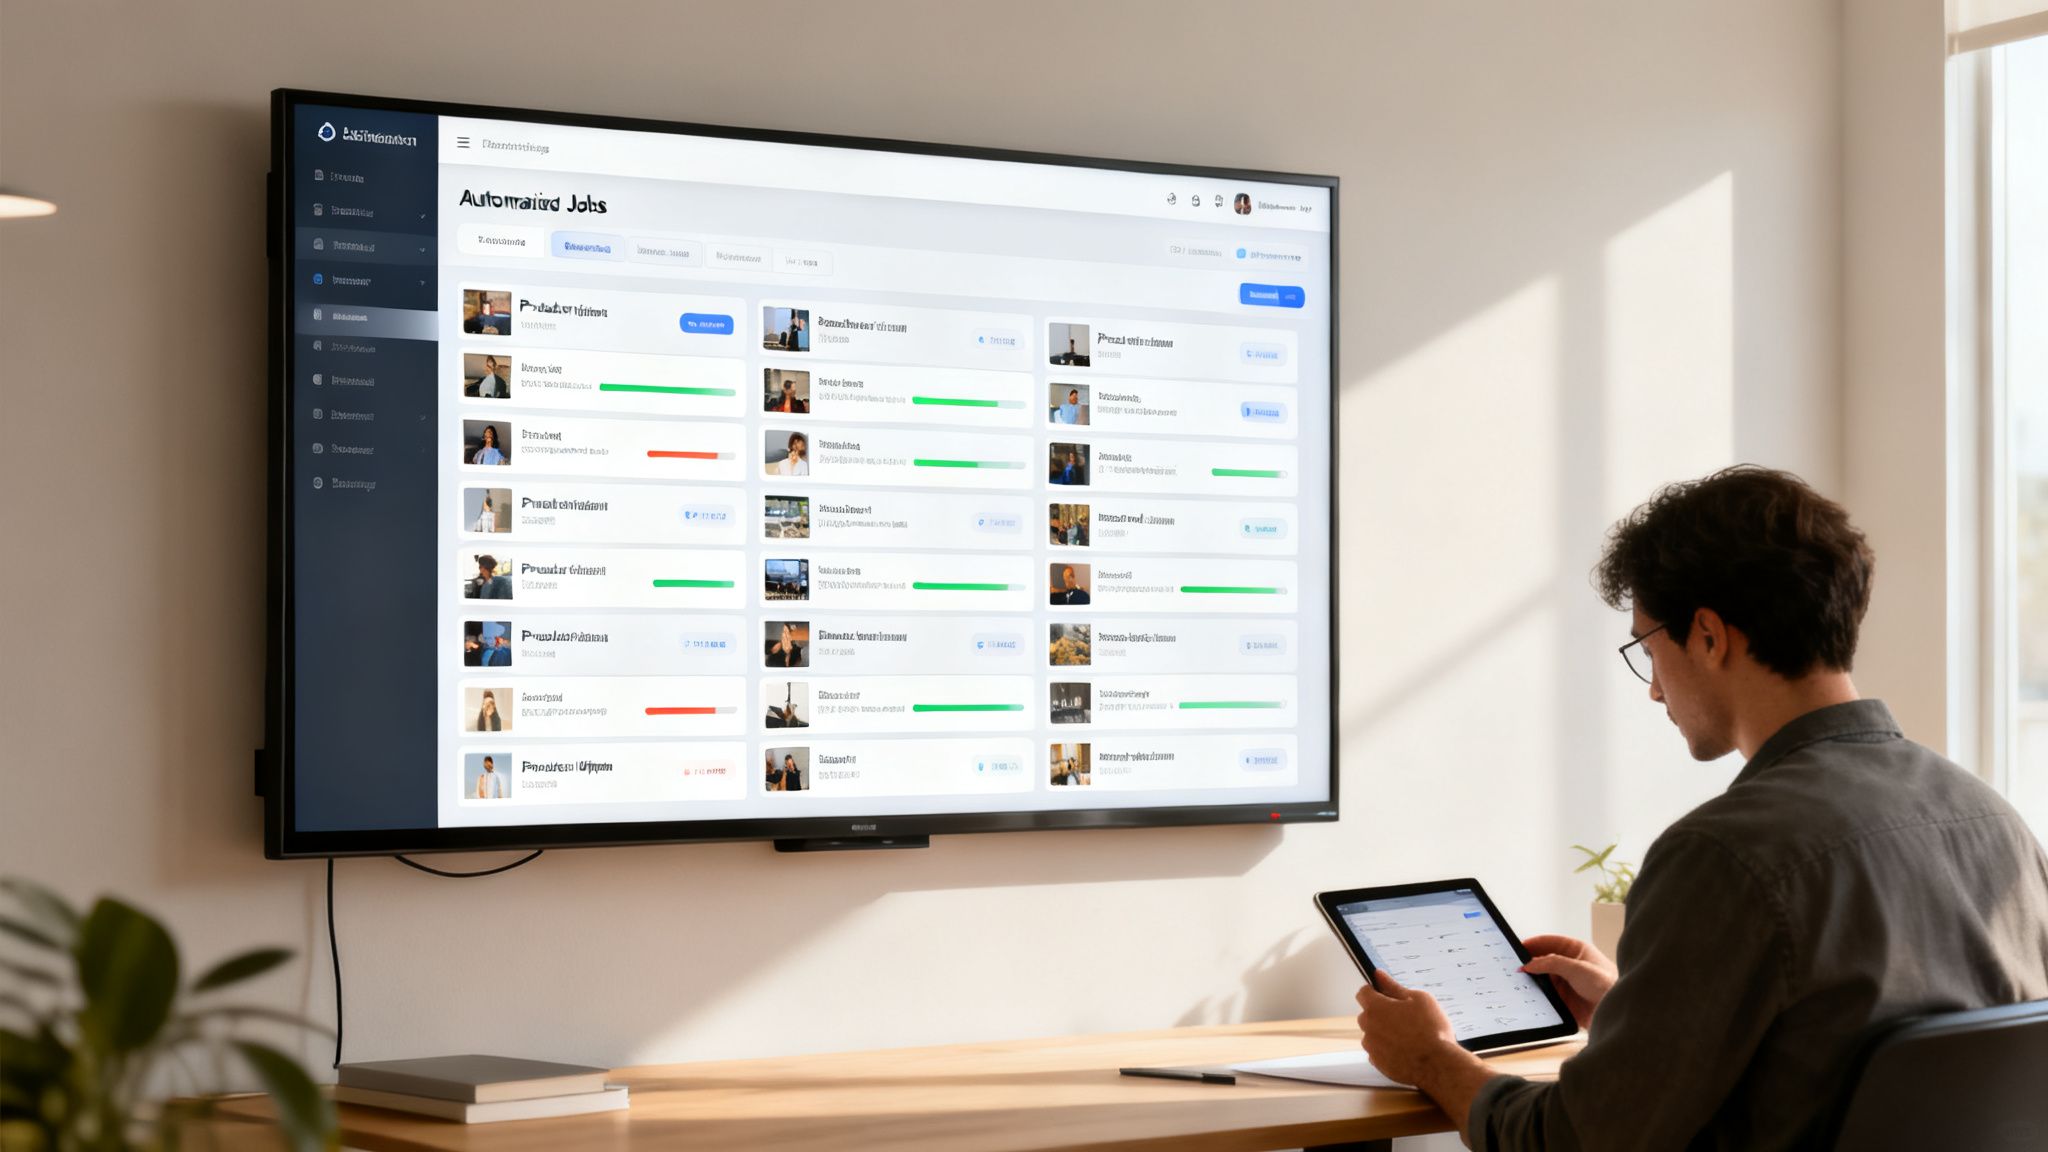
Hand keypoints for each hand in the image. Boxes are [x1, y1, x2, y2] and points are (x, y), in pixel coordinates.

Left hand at [1354, 970, 1461, 1085]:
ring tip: (1408, 1036)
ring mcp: (1371, 1047)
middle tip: (1405, 1017)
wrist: (1438, 1065)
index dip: (1375, 991)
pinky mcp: (1378, 1063)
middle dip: (1381, 1013)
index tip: (1387, 996)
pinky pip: (1378, 1051)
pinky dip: (1387, 1049)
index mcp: (1376, 1007)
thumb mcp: (1419, 999)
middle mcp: (1368, 1027)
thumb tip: (1379, 975)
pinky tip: (1406, 1050)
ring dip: (1384, 1032)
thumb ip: (1394, 986)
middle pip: (1367, 1014)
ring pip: (1373, 1033)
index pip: (1363, 992)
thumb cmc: (1432, 1030)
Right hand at [1520, 934, 1615, 1028]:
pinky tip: (1529, 995)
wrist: (1616, 1011)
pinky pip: (1546, 994)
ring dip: (1532, 980)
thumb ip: (1551, 963)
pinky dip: (1537, 994)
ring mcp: (1567, 982)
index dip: (1533, 944)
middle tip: (1514, 965)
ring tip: (1519, 981)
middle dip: (1529, 963)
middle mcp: (1570, 965)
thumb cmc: (1607, 984)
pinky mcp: (1565, 999)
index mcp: (1576, 950)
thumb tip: (1530, 963)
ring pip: (1543, 978)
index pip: (1549, 942)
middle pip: (1543, 960)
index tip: (1517, 948)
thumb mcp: (1576, 968)